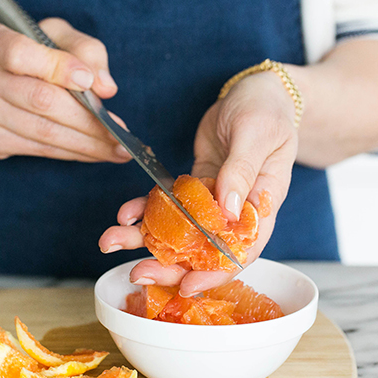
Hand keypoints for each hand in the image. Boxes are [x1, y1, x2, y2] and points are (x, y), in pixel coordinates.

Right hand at [0, 18, 131, 162]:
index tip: (90, 82)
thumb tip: (105, 86)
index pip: (20, 55)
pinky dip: (73, 153)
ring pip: (43, 133)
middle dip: (87, 120)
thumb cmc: (31, 54)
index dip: (58, 68)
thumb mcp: (55, 36)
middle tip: (120, 133)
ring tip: (118, 150)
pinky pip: (40, 150)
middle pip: (39, 100)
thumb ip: (84, 50)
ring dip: (86, 145)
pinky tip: (96, 153)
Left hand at [99, 71, 298, 294]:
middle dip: (168, 264)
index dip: (214, 272)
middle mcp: (234, 212)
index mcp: (260, 207)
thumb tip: (228, 211)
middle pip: (202, 250)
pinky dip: (144, 209)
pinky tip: (125, 213)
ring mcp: (211, 202)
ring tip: (112, 241)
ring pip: (178, 231)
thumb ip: (242, 172)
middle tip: (137, 272)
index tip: (186, 285)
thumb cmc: (266, 111)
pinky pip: (167, 205)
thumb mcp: (257, 135)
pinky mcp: (194, 188)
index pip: (241, 251)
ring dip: (144, 239)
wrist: (253, 92)